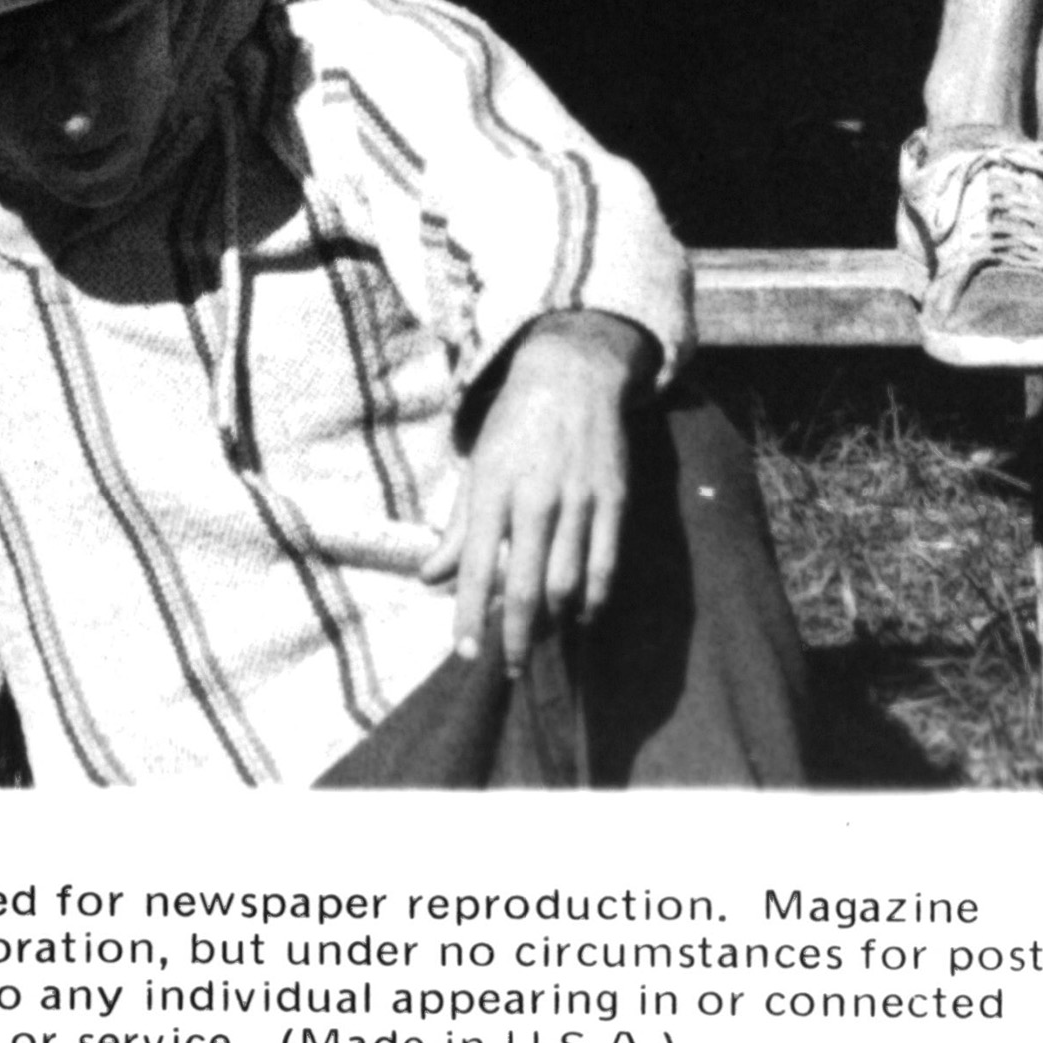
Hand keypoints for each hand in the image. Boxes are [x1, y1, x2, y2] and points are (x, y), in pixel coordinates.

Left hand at [428, 310, 642, 670]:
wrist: (571, 375)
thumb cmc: (514, 425)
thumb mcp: (476, 467)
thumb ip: (457, 529)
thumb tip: (429, 578)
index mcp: (493, 488)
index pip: (478, 567)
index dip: (470, 616)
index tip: (466, 653)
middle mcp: (536, 498)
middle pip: (527, 587)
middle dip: (516, 637)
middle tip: (510, 666)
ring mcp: (579, 501)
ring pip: (568, 584)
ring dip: (554, 623)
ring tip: (542, 639)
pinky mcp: (613, 501)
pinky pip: (606, 566)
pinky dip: (594, 601)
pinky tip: (582, 616)